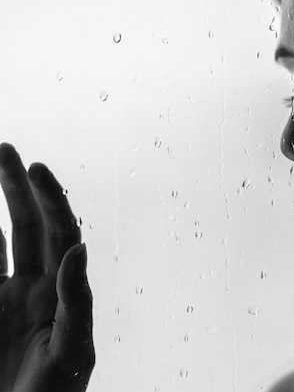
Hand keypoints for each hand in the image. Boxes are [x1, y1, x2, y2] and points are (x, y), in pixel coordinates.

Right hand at [0, 143, 93, 391]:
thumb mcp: (73, 350)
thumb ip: (77, 300)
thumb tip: (80, 247)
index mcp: (61, 292)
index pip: (61, 234)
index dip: (52, 200)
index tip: (37, 169)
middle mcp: (35, 287)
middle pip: (28, 226)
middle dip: (19, 188)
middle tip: (7, 149)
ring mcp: (5, 297)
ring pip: (0, 239)